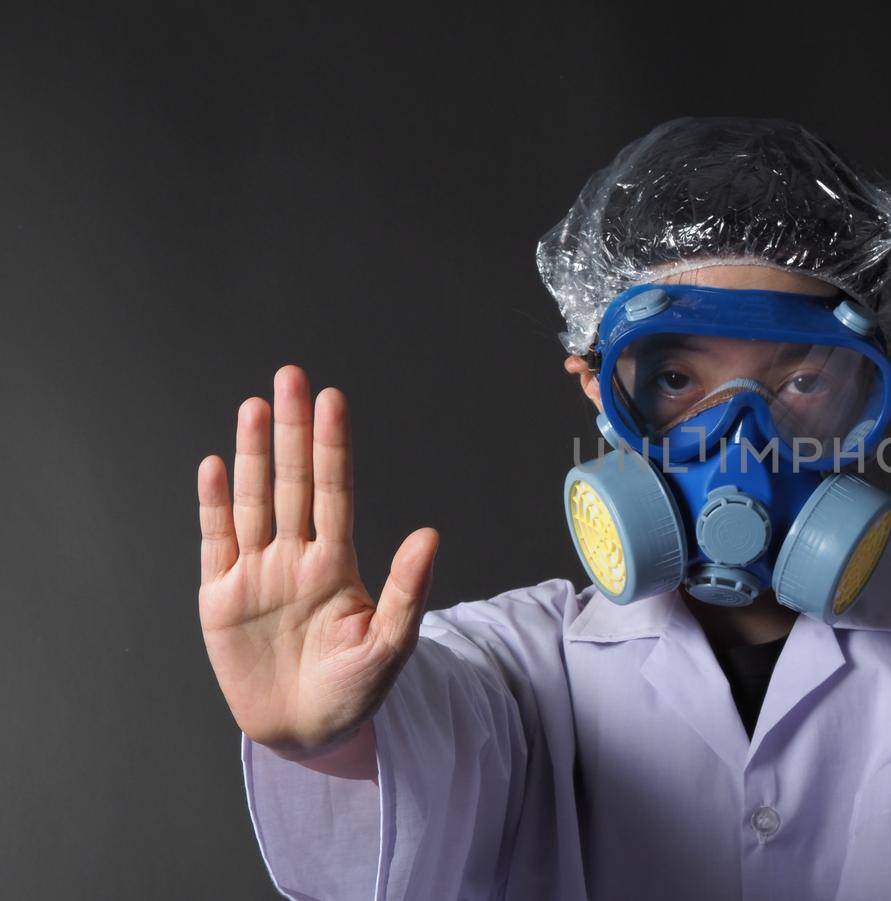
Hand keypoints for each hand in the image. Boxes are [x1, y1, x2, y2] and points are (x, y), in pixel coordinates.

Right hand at [197, 365, 438, 757]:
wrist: (307, 731)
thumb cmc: (355, 690)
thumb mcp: (390, 646)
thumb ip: (407, 591)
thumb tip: (430, 535)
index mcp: (337, 564)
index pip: (334, 492)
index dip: (333, 447)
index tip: (334, 400)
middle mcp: (296, 558)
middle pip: (294, 482)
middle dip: (293, 432)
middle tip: (292, 377)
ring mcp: (257, 574)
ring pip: (254, 502)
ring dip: (252, 456)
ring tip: (255, 407)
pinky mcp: (221, 598)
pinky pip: (217, 542)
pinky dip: (214, 506)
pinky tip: (214, 466)